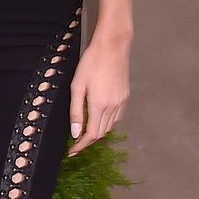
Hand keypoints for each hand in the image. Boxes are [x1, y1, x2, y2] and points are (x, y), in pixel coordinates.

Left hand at [67, 32, 129, 154]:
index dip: (81, 145)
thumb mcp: (77, 86)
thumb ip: (75, 111)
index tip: (73, 151)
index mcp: (99, 105)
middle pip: (101, 133)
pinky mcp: (126, 97)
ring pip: (110, 127)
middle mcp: (113, 107)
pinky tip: (99, 119)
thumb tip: (75, 132)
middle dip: (88, 140)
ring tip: (86, 132)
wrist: (112, 47)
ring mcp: (121, 102)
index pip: (91, 134)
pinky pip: (117, 118)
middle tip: (76, 143)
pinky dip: (107, 123)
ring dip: (98, 132)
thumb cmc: (91, 63)